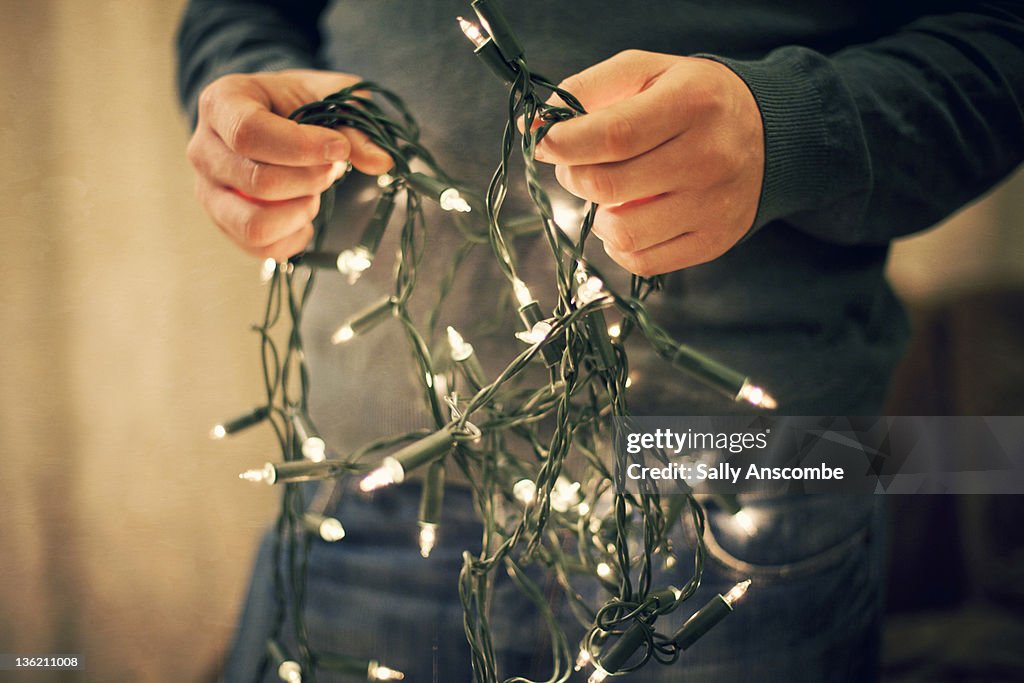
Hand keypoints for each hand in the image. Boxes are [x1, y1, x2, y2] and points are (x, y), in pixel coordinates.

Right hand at [187, 69, 392, 259]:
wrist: (275, 116)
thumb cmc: (300, 102)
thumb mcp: (331, 96)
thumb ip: (355, 125)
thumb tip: (381, 162)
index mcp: (222, 103)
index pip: (250, 133)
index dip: (301, 148)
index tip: (339, 149)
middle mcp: (203, 149)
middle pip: (258, 182)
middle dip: (310, 180)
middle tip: (332, 168)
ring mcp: (208, 192)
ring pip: (254, 225)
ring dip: (300, 212)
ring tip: (314, 192)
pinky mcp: (224, 224)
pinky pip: (260, 248)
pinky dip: (294, 237)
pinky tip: (307, 215)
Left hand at [535, 51, 763, 275]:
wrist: (772, 133)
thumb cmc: (694, 99)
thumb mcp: (647, 71)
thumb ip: (588, 90)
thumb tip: (536, 127)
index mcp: (691, 104)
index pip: (611, 135)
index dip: (563, 144)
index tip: (544, 143)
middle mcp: (707, 157)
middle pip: (607, 185)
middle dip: (573, 176)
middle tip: (577, 164)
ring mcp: (713, 206)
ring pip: (622, 233)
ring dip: (597, 216)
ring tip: (609, 193)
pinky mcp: (714, 241)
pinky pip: (643, 262)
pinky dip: (620, 244)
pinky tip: (627, 217)